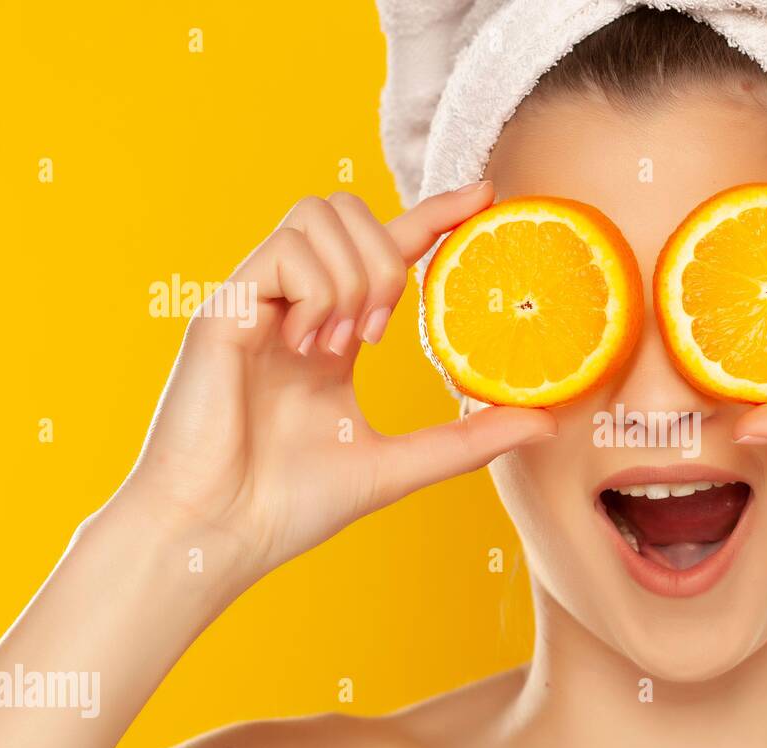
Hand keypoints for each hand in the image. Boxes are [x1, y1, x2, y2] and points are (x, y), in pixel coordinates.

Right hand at [112, 183, 555, 586]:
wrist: (219, 533)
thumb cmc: (293, 505)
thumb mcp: (400, 465)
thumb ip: (470, 440)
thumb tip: (547, 424)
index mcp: (332, 333)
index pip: (388, 248)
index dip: (435, 214)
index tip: (485, 196)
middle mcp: (295, 306)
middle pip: (350, 212)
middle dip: (388, 258)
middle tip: (381, 335)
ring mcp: (257, 301)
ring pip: (319, 216)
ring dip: (353, 275)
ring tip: (342, 345)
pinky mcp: (223, 306)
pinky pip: (285, 250)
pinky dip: (316, 291)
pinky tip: (310, 346)